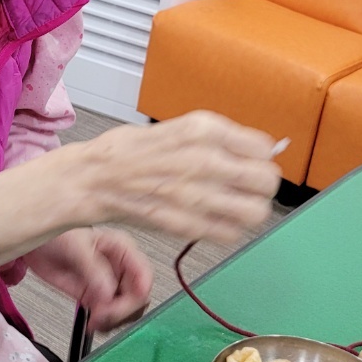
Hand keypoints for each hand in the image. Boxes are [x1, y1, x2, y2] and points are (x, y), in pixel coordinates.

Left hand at [24, 228, 152, 332]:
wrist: (35, 244)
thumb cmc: (57, 235)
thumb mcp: (76, 247)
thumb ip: (93, 269)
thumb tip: (108, 293)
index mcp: (123, 249)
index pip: (144, 276)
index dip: (137, 295)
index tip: (117, 307)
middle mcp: (121, 268)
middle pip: (137, 297)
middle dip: (121, 311)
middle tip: (101, 315)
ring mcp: (109, 284)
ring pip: (126, 310)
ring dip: (113, 320)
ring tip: (94, 321)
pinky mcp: (96, 297)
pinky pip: (109, 315)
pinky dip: (103, 323)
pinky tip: (92, 324)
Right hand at [83, 111, 281, 244]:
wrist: (94, 178)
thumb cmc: (131, 151)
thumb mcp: (179, 127)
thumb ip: (219, 138)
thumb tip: (257, 150)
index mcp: (204, 130)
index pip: (265, 148)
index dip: (260, 158)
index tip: (251, 162)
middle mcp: (205, 160)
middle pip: (267, 181)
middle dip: (261, 185)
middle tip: (248, 186)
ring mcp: (196, 195)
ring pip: (256, 212)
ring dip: (251, 210)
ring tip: (237, 206)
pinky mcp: (186, 224)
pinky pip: (231, 233)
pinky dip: (228, 229)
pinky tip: (215, 219)